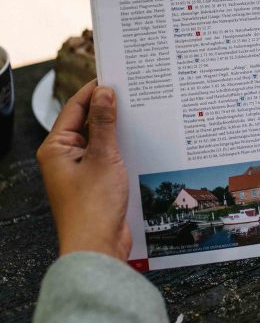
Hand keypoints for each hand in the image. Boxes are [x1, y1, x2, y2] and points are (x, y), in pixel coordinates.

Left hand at [37, 80, 130, 260]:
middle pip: (88, 122)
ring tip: (140, 114)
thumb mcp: (103, 157)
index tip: (113, 77)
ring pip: (101, 140)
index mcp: (56, 148)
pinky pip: (109, 157)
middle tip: (132, 93)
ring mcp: (80, 171)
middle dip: (109, 109)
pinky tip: (141, 141)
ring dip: (118, 129)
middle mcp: (65, 157)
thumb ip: (105, 123)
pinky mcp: (96, 183)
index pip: (74, 108)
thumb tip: (104, 93)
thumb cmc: (92, 206)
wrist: (97, 245)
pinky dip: (122, 147)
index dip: (94, 91)